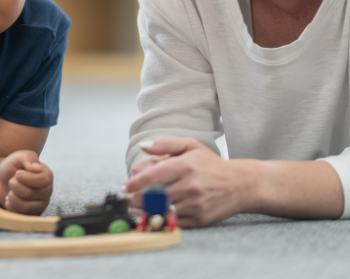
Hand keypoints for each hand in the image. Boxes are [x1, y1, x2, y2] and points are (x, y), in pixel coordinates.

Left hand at [0, 150, 52, 214]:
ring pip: (24, 206)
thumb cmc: (14, 166)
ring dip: (12, 196)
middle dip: (15, 186)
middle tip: (12, 180)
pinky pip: (20, 215)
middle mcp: (47, 191)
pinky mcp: (32, 215)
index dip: (27, 178)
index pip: (43, 181)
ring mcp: (40, 205)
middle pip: (30, 194)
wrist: (4, 178)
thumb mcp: (19, 156)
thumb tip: (37, 167)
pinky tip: (11, 199)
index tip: (17, 173)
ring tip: (11, 190)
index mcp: (47, 175)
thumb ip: (28, 158)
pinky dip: (11, 206)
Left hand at [123, 137, 243, 226]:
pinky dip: (161, 219)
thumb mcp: (191, 146)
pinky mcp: (199, 219)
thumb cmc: (211, 164)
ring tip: (134, 208)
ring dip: (145, 210)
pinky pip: (175, 221)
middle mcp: (189, 185)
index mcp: (185, 165)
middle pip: (154, 195)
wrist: (240, 184)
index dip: (135, 183)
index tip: (125, 186)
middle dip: (136, 198)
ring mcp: (195, 204)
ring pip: (162, 210)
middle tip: (126, 198)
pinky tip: (152, 215)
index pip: (152, 177)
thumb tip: (143, 146)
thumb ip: (165, 144)